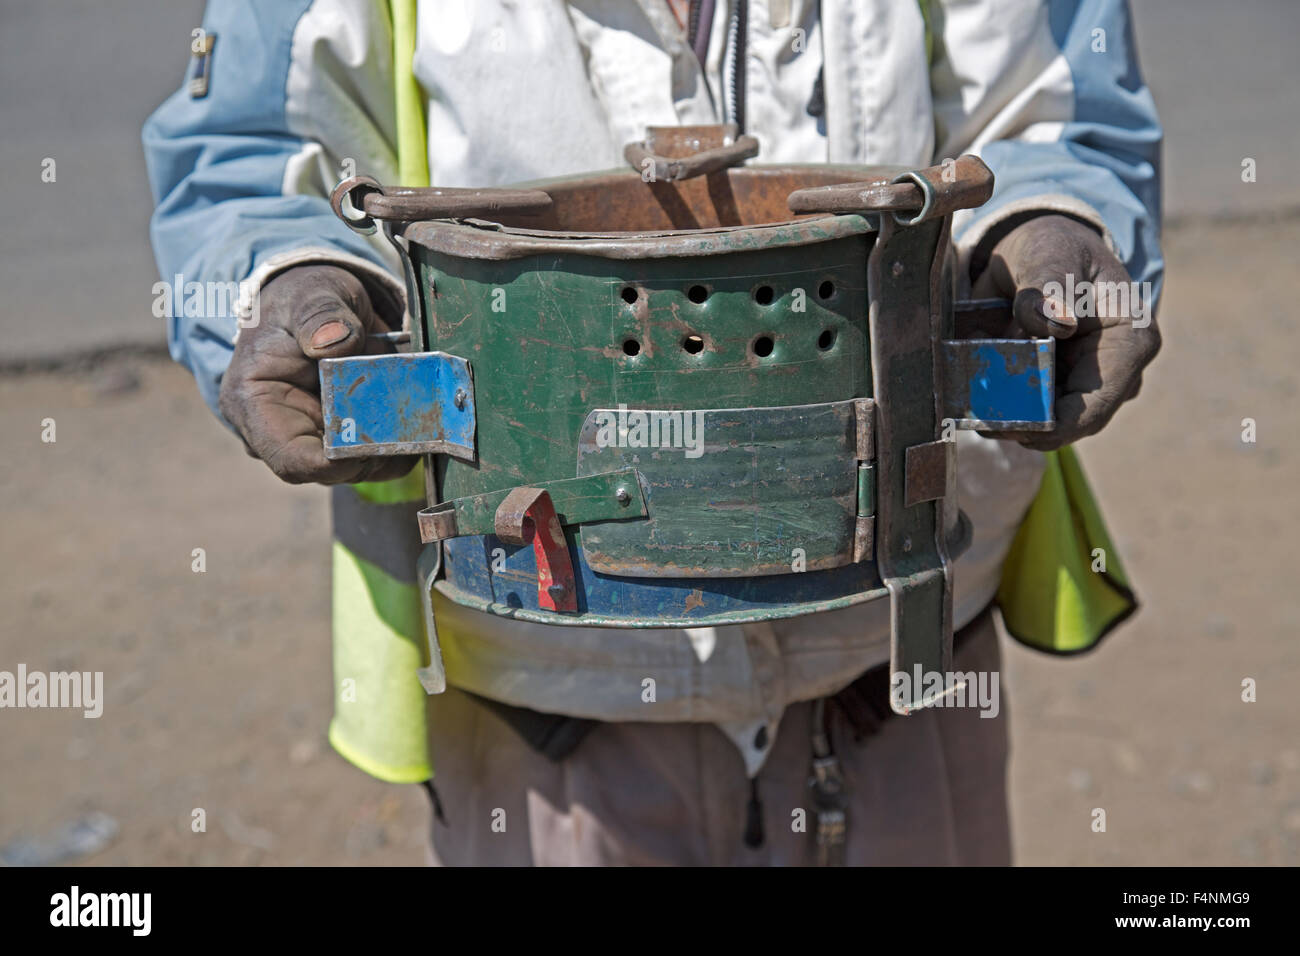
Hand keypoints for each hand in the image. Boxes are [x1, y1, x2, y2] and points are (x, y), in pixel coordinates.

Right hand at [218, 264, 416, 483]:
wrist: (314, 303)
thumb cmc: (301, 299)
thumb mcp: (309, 295)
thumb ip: (320, 314)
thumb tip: (334, 341)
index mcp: (254, 403)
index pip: (291, 460)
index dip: (336, 463)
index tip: (375, 443)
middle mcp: (280, 432)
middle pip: (332, 469)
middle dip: (375, 452)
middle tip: (415, 427)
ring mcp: (313, 439)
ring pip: (359, 465)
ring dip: (394, 448)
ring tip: (423, 418)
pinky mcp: (341, 438)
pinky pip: (375, 455)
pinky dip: (400, 443)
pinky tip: (422, 421)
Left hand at [971, 214, 1160, 449]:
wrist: (1042, 248)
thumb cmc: (1055, 247)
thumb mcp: (1050, 255)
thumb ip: (1048, 286)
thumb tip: (1057, 321)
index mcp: (1131, 341)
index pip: (1096, 405)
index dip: (1054, 425)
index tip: (1010, 427)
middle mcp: (1117, 372)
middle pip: (1071, 421)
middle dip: (1025, 425)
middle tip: (979, 422)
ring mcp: (1090, 383)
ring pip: (1050, 421)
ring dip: (1010, 418)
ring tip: (971, 412)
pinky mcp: (1061, 387)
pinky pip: (1033, 409)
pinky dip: (1004, 406)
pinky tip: (973, 401)